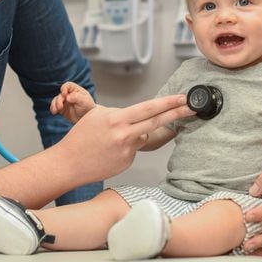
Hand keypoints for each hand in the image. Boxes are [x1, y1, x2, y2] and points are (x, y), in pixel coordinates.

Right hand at [50, 82, 96, 123]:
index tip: (64, 94)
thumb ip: (77, 97)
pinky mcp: (62, 109)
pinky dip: (53, 108)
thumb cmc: (88, 108)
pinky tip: (54, 112)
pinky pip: (55, 107)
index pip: (67, 85)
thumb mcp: (85, 102)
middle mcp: (69, 95)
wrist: (87, 119)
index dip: (64, 88)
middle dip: (59, 100)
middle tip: (60, 107)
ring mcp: (65, 101)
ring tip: (55, 111)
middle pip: (60, 94)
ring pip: (56, 100)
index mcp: (76, 90)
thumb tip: (67, 97)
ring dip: (54, 104)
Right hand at [53, 94, 195, 182]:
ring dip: (137, 133)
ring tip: (111, 139)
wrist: (68, 163)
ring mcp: (128, 150)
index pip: (149, 108)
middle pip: (157, 121)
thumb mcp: (98, 116)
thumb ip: (121, 116)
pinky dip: (125, 148)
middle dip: (177, 113)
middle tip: (193, 107)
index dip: (168, 103)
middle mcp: (125, 134)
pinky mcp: (127, 162)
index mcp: (117, 119)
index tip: (183, 98)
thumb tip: (139, 119)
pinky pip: (134, 150)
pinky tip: (108, 153)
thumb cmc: (80, 138)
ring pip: (143, 135)